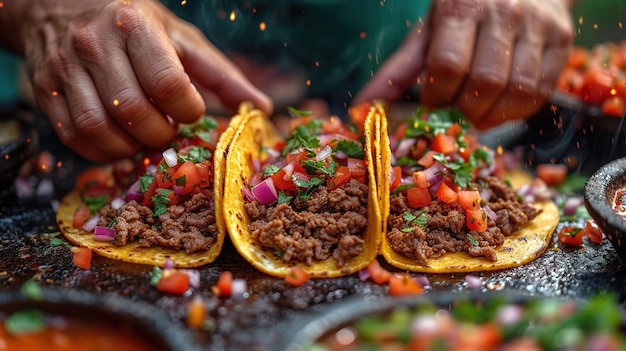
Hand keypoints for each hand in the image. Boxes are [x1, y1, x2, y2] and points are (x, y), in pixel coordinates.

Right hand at [6, 0, 271, 161]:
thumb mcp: (183, 40)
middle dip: (160, 134)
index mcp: (136, 27)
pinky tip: (118, 142)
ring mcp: (64, 67)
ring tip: (144, 136)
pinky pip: (72, 135)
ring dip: (129, 147)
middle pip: (133, 111)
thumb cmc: (137, 25)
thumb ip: (222, 76)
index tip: (190, 111)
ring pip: (98, 129)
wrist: (63, 3)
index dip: (187, 109)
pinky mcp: (44, 88)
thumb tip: (263, 109)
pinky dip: (100, 151)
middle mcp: (95, 44)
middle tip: (168, 129)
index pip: (167, 83)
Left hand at [355, 0, 573, 129]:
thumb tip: (364, 109)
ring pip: (519, 90)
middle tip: (456, 115)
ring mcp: (538, 24)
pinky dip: (519, 111)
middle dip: (466, 111)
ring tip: (477, 116)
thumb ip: (397, 72)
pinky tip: (501, 108)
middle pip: (486, 83)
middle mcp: (504, 12)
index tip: (433, 103)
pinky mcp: (563, 38)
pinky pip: (543, 90)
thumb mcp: (427, 33)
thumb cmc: (463, 11)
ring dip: (494, 117)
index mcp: (461, 6)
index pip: (448, 66)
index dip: (438, 96)